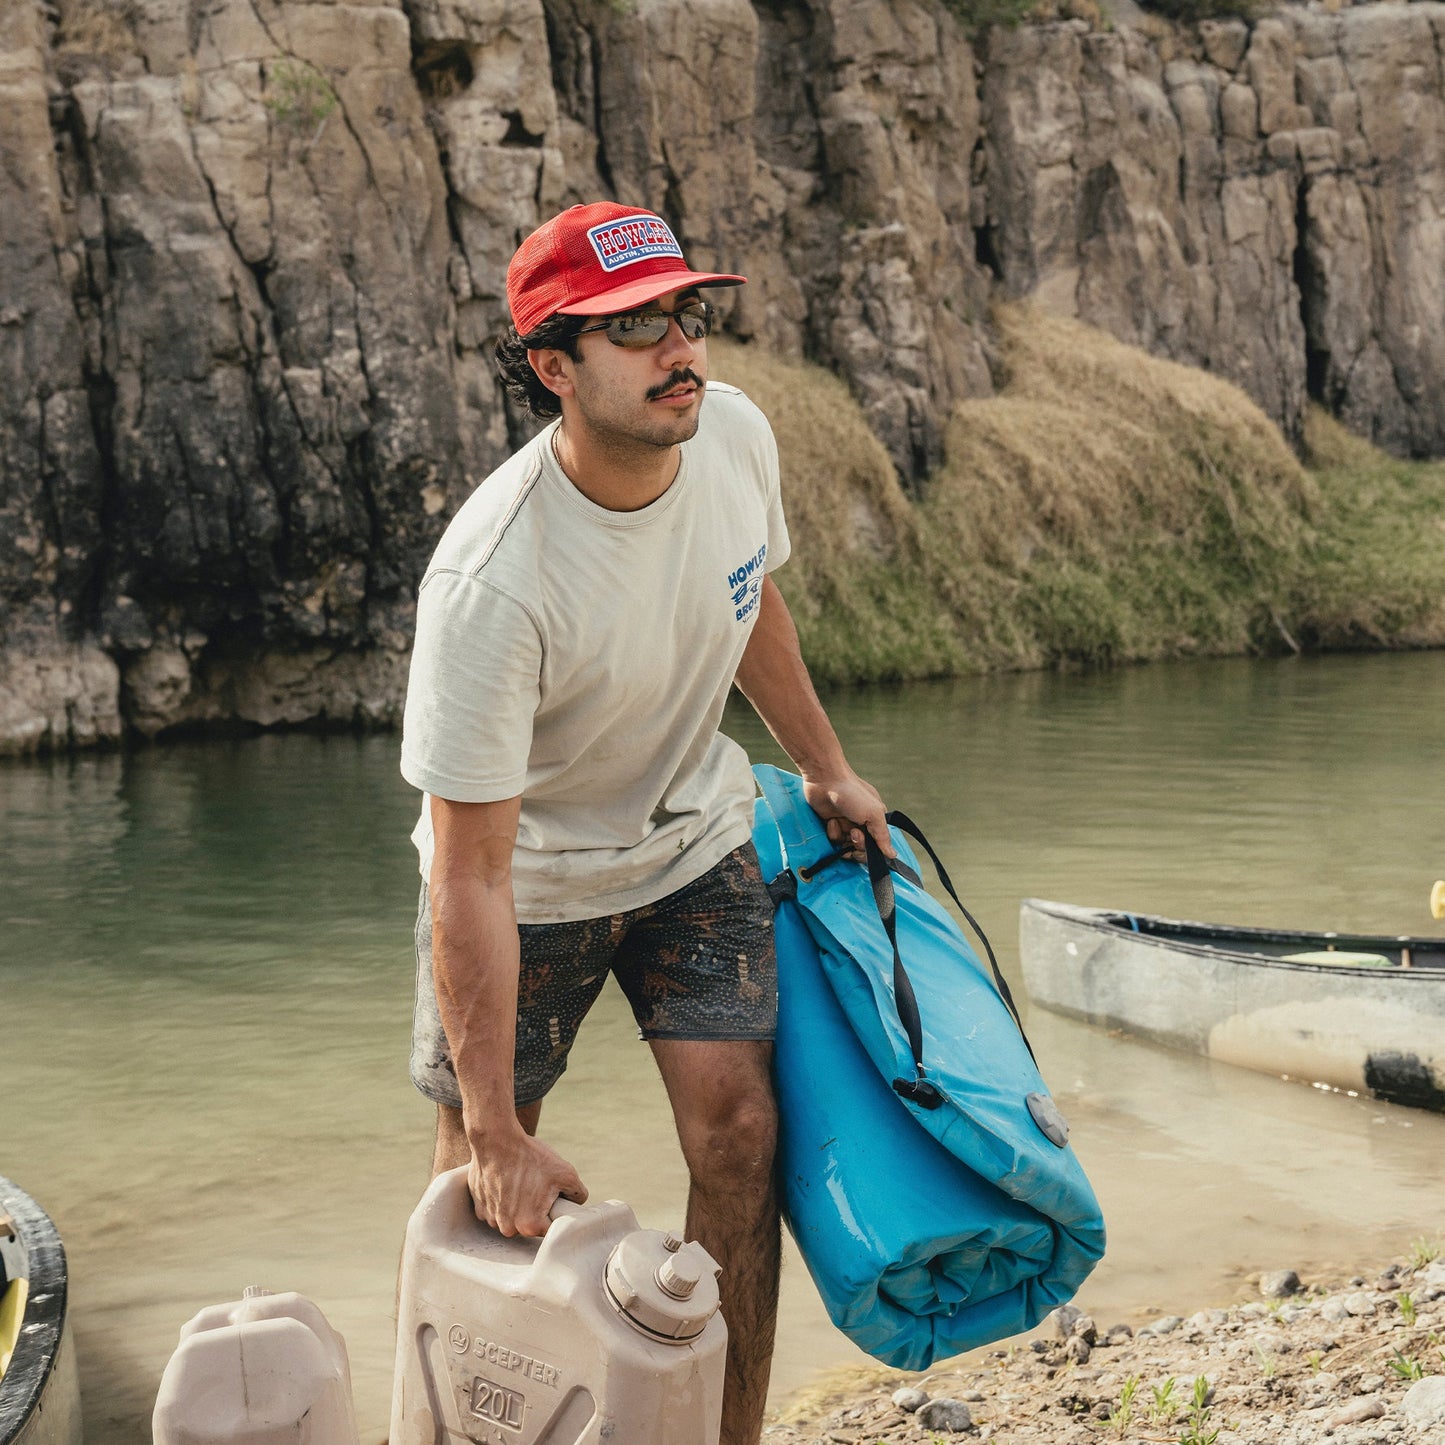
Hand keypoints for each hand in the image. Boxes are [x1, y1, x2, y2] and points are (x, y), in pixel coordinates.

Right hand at [467, 1132, 587, 1237]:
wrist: (496, 1139)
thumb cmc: (530, 1156)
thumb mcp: (566, 1172)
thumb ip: (577, 1193)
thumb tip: (578, 1202)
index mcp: (530, 1225)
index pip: (550, 1227)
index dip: (555, 1210)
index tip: (552, 1195)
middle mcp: (508, 1228)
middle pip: (529, 1223)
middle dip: (536, 1207)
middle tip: (536, 1185)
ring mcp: (490, 1218)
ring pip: (512, 1217)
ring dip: (517, 1204)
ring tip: (520, 1180)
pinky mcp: (479, 1207)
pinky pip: (496, 1208)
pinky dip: (502, 1198)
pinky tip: (506, 1180)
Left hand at [802, 767, 892, 859]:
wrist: (824, 779)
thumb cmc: (851, 793)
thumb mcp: (873, 813)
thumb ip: (883, 836)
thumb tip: (892, 855)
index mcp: (875, 820)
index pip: (878, 846)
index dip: (871, 850)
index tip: (864, 844)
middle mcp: (862, 824)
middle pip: (861, 849)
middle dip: (857, 845)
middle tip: (853, 833)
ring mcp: (846, 825)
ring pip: (846, 846)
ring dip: (842, 838)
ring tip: (839, 822)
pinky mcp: (831, 825)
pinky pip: (834, 839)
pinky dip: (832, 831)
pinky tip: (831, 820)